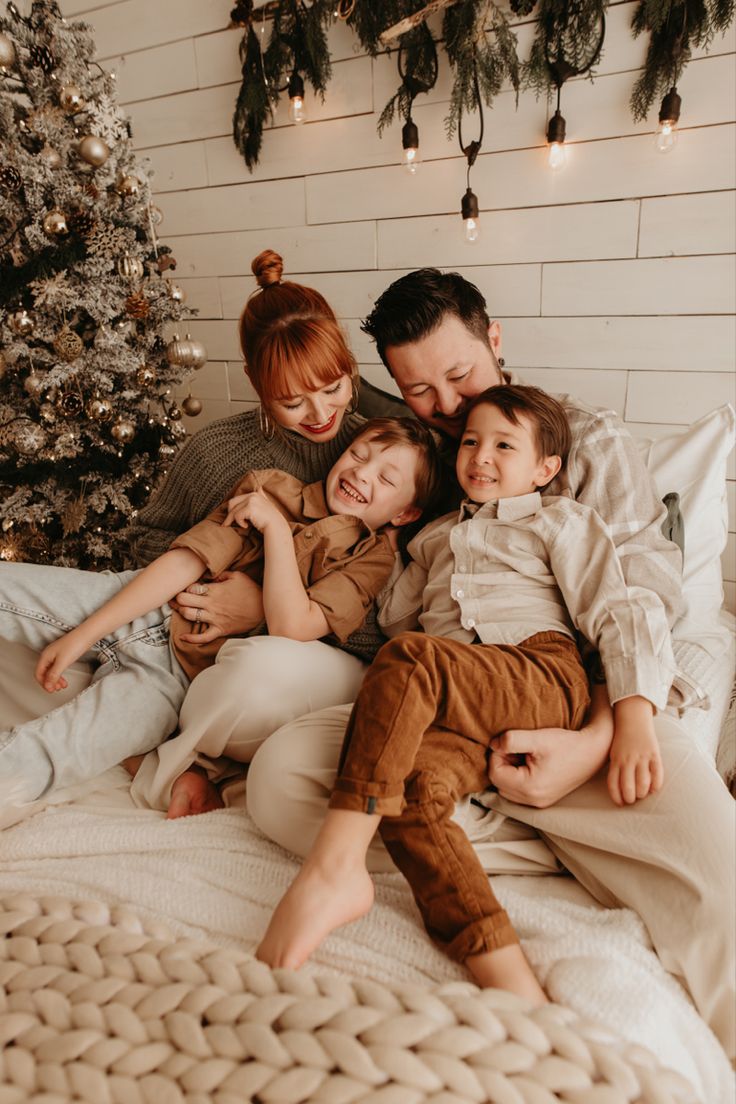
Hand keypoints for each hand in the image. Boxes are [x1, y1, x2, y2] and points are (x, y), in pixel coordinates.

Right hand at [35, 627, 90, 692]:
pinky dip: (59, 675)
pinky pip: (57, 668)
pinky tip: (64, 679)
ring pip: (51, 671)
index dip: (43, 683)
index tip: (51, 690)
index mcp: (45, 656)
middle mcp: (48, 655)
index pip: (38, 673)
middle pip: (44, 673)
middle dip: (50, 682)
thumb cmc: (75, 644)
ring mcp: (55, 655)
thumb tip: (47, 686)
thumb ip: (54, 675)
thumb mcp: (63, 662)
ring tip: (62, 686)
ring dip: (55, 680)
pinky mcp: (63, 655)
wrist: (87, 634)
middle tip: (57, 689)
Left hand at [175, 570, 264, 642]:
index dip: (185, 587)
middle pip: (184, 600)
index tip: (186, 588)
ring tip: (180, 609)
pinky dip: (191, 639)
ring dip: (181, 612)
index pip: (190, 588)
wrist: (263, 609)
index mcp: (214, 590)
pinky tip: (183, 637)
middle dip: (178, 598)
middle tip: (178, 598)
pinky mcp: (220, 629)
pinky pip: (203, 637)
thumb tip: (211, 577)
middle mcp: (211, 604)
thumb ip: (222, 574)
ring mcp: (214, 618)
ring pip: (189, 615)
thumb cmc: (251, 590)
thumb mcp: (238, 576)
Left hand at [223, 490, 289, 534]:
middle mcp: (252, 495)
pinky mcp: (250, 508)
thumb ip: (262, 495)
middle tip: (228, 524)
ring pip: (233, 510)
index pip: (236, 500)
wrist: (276, 527)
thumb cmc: (270, 519)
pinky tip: (246, 526)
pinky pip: (237, 516)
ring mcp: (251, 501)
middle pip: (232, 503)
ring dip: (233, 520)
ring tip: (241, 526)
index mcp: (254, 494)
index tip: (229, 519)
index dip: (231, 509)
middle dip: (229, 514)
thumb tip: (259, 487)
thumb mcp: (266, 504)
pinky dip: (240, 523)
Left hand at [488, 682, 613, 806]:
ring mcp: (539, 803)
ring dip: (509, 770)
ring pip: (507, 788)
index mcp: (530, 788)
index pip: (495, 773)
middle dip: (502, 763)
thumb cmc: (568, 744)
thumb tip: (493, 745)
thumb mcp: (538, 738)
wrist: (593, 751)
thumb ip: (511, 740)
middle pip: (499, 783)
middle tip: (517, 748)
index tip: (509, 742)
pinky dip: (518, 777)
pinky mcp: (544, 799)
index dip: (497, 755)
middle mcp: (533, 801)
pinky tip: (530, 763)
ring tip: (524, 755)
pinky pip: (519, 791)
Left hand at [607, 699, 662, 805]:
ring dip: (642, 793)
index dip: (617, 797)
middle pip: (628, 787)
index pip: (613, 784)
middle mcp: (628, 760)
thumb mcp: (613, 753)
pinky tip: (654, 789)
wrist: (633, 718)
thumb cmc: (622, 739)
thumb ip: (615, 768)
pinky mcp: (654, 754)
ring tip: (642, 794)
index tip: (620, 803)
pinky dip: (656, 785)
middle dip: (630, 798)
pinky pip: (657, 774)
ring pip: (643, 783)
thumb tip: (618, 789)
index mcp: (615, 760)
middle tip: (632, 800)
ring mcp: (641, 757)